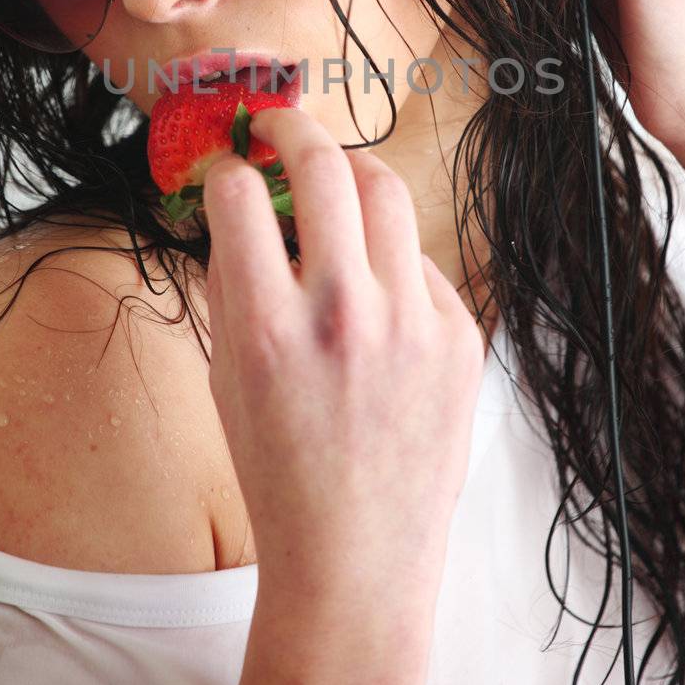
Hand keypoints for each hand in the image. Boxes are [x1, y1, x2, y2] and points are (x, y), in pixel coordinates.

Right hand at [200, 103, 485, 609]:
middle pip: (324, 165)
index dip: (224, 169)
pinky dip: (390, 258)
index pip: (238, 193)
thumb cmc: (278, 472)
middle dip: (292, 128)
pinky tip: (374, 292)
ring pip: (385, 192)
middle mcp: (344, 313)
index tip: (227, 168)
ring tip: (332, 181)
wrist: (356, 556)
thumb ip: (231, 284)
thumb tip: (236, 206)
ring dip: (350, 172)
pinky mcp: (459, 337)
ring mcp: (411, 323)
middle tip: (279, 127)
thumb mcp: (226, 377)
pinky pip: (421, 262)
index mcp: (268, 327)